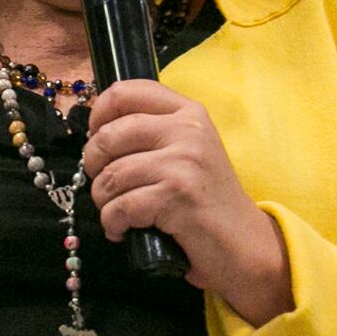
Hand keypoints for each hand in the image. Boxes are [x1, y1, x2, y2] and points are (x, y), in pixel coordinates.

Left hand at [85, 80, 293, 325]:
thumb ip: (153, 132)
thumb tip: (96, 132)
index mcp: (188, 112)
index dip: (98, 114)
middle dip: (92, 164)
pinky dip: (113, 223)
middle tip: (103, 184)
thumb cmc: (207, 200)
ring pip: (111, 175)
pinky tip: (123, 230)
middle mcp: (188, 130)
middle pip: (109, 135)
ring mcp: (184, 162)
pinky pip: (121, 206)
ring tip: (117, 213)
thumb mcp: (188, 151)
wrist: (244, 243)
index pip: (126, 92)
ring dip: (103, 201)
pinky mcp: (178, 196)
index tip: (96, 137)